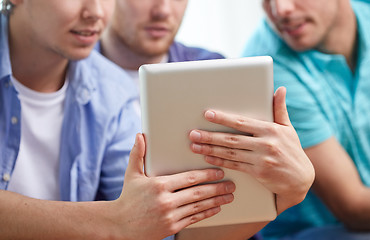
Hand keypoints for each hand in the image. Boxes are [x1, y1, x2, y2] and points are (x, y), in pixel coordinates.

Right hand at [111, 133, 235, 239]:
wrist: (119, 225)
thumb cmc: (128, 198)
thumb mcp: (132, 175)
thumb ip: (138, 154)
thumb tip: (140, 135)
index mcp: (159, 185)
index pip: (189, 178)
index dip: (207, 175)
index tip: (219, 172)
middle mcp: (166, 201)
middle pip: (198, 193)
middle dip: (217, 189)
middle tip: (231, 185)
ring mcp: (170, 216)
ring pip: (198, 207)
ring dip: (216, 201)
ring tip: (229, 196)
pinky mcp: (171, 228)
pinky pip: (193, 219)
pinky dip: (206, 213)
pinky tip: (216, 208)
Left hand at [189, 87, 313, 213]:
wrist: (301, 179)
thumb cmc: (293, 150)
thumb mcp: (288, 129)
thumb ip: (280, 109)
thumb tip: (280, 89)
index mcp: (270, 130)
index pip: (242, 122)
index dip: (224, 118)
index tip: (208, 114)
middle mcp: (265, 144)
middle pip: (232, 139)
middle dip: (210, 136)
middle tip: (193, 133)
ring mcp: (261, 159)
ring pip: (230, 153)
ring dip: (210, 149)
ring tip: (195, 145)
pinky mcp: (258, 173)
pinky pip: (235, 165)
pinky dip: (220, 161)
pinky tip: (207, 157)